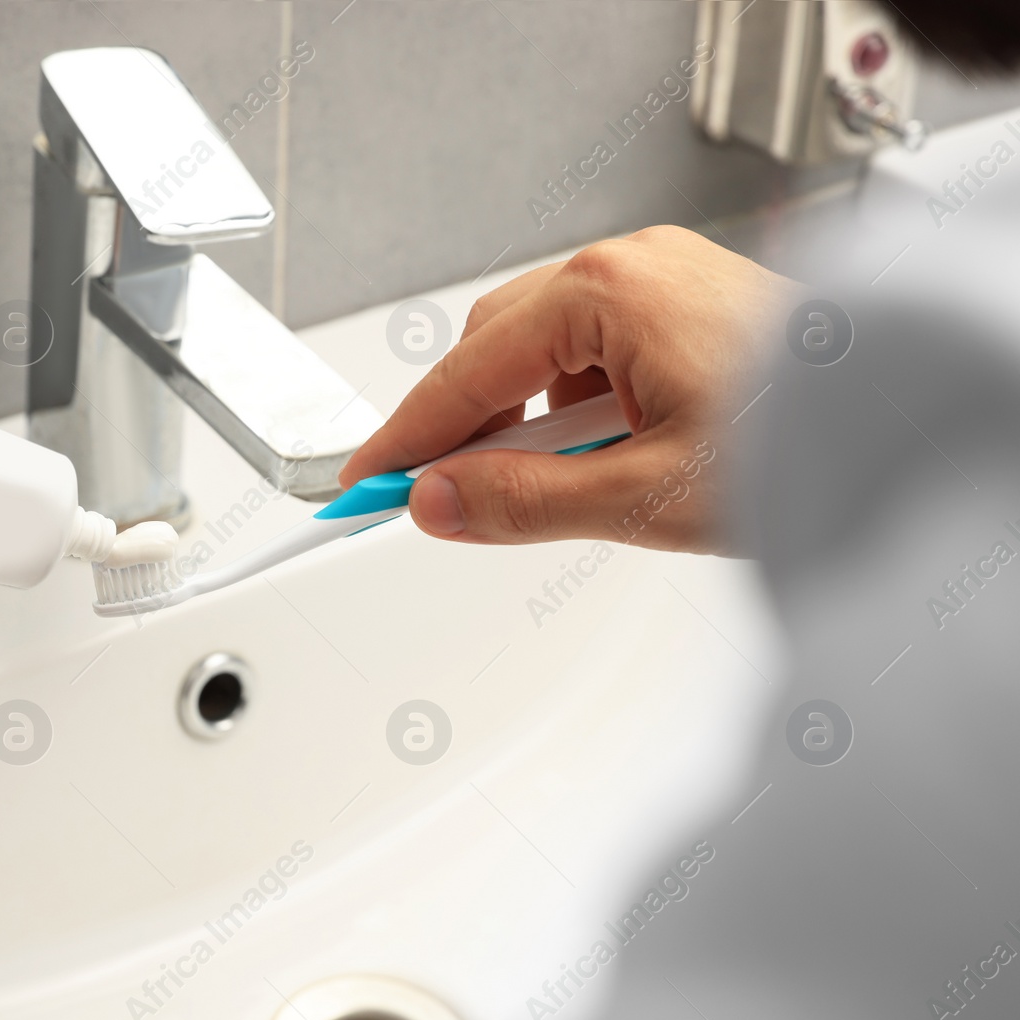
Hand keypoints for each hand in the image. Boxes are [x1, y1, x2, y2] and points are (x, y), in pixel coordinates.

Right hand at [342, 226, 794, 552]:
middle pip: (495, 346)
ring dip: (523, 416)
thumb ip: (522, 502)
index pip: (467, 372)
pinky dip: (573, 401)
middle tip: (436, 497)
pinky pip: (592, 344)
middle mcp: (630, 264)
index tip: (363, 486)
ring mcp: (659, 275)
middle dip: (463, 423)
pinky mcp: (683, 299)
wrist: (908, 418)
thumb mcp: (644, 495)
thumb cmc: (810, 440)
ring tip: (541, 486)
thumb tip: (436, 503)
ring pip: (542, 346)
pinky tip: (593, 452)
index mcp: (609, 291)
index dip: (408, 437)